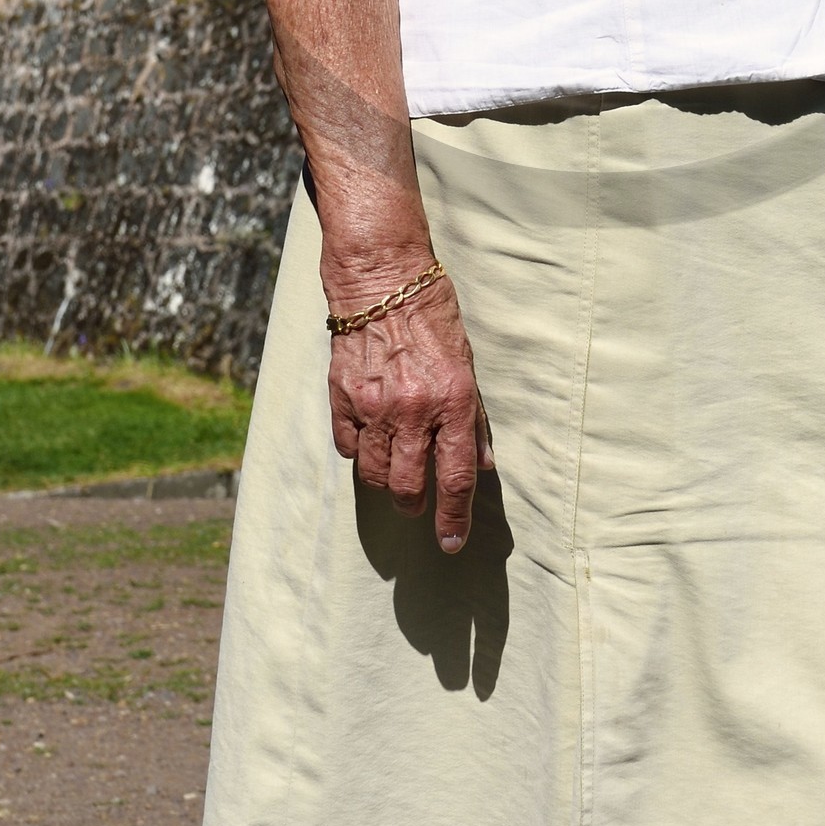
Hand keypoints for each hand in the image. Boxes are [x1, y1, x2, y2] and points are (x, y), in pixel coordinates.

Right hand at [325, 270, 493, 551]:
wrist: (382, 280)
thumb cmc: (433, 318)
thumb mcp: (467, 365)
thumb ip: (473, 420)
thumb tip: (483, 465)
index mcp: (451, 401)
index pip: (454, 477)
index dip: (454, 519)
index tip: (451, 544)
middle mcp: (412, 410)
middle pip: (408, 488)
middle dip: (415, 504)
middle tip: (418, 501)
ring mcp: (373, 406)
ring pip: (375, 475)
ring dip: (387, 482)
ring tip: (395, 469)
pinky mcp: (342, 398)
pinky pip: (348, 448)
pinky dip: (359, 452)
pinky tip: (369, 438)